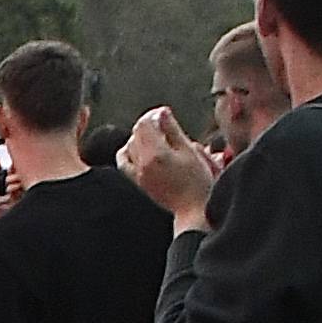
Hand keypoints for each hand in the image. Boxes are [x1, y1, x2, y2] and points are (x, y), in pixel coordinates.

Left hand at [119, 106, 213, 221]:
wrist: (192, 210)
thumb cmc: (197, 182)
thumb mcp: (189, 151)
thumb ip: (173, 130)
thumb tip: (162, 112)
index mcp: (156, 154)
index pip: (144, 124)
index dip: (153, 115)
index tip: (164, 114)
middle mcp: (142, 163)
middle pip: (136, 133)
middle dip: (148, 125)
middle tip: (163, 124)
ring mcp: (137, 174)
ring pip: (129, 146)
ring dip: (140, 138)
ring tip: (157, 138)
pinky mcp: (137, 182)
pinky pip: (124, 163)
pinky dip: (129, 153)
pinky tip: (141, 151)